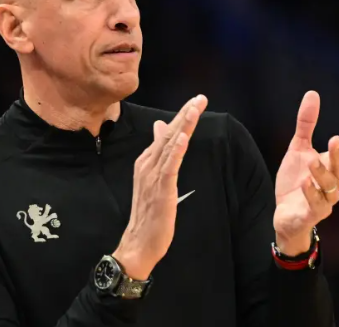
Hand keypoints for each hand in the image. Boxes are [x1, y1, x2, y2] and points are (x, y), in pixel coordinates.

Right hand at [113, 95, 208, 278]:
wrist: (138, 242)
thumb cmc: (148, 213)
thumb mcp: (154, 179)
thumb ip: (158, 154)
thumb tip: (161, 128)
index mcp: (146, 161)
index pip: (167, 134)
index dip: (182, 116)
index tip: (195, 101)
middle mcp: (147, 164)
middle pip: (169, 134)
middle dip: (185, 114)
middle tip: (200, 97)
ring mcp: (153, 176)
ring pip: (170, 146)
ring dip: (183, 126)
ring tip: (194, 108)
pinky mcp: (160, 189)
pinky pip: (169, 166)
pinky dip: (176, 150)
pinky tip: (183, 137)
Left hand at [274, 91, 338, 254]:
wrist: (285, 213)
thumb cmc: (296, 180)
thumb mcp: (297, 149)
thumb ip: (306, 124)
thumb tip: (312, 94)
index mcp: (331, 169)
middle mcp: (332, 185)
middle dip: (338, 156)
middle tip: (334, 140)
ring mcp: (324, 200)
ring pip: (329, 187)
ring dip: (322, 173)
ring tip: (313, 160)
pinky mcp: (312, 213)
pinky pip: (316, 204)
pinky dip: (311, 193)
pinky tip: (305, 181)